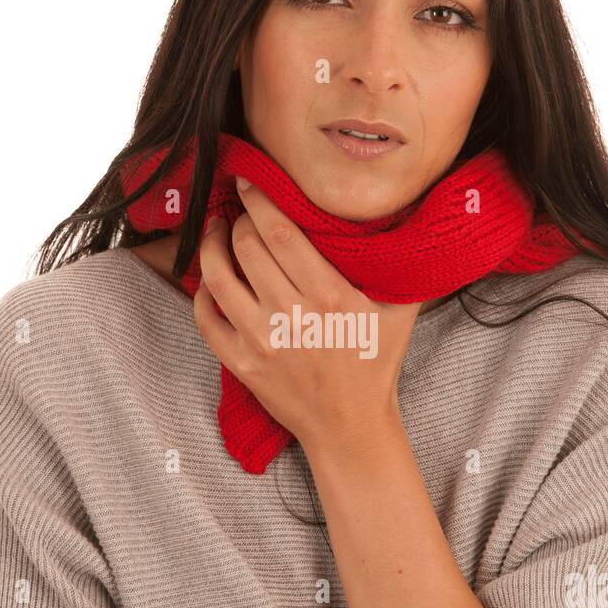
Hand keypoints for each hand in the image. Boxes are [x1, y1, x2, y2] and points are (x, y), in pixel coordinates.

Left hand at [194, 178, 421, 452]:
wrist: (350, 425)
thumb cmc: (375, 364)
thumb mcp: (401, 311)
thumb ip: (400, 264)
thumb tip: (405, 213)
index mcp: (330, 296)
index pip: (280, 232)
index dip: (258, 200)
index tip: (249, 183)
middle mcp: (291, 316)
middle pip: (247, 246)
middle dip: (238, 219)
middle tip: (240, 209)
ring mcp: (261, 341)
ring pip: (218, 277)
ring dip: (212, 247)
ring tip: (217, 232)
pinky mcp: (241, 363)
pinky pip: (207, 318)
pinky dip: (202, 292)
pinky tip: (209, 279)